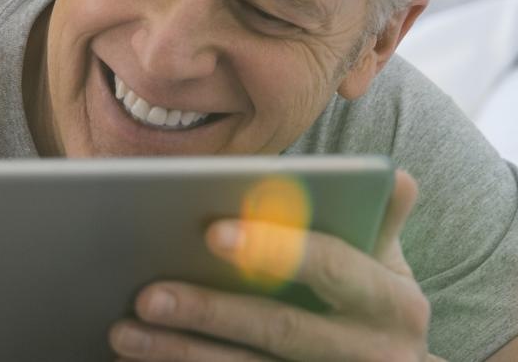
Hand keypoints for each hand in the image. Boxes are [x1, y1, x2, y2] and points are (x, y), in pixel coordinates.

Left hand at [110, 170, 443, 361]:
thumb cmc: (372, 306)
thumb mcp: (386, 266)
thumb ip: (379, 220)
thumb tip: (391, 174)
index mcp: (393, 303)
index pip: (332, 268)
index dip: (275, 249)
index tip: (212, 233)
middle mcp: (371, 352)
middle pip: (280, 329)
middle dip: (209, 310)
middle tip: (146, 295)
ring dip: (180, 353)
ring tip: (124, 332)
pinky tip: (139, 360)